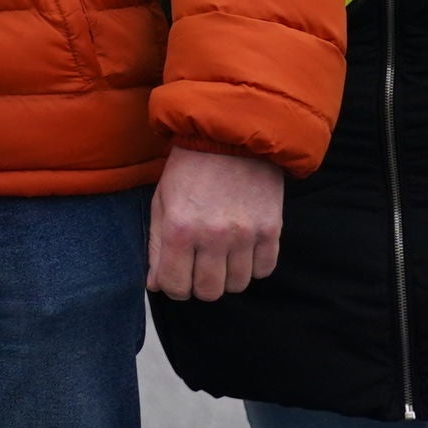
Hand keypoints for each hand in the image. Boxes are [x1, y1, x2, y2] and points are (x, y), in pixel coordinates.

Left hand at [147, 147, 287, 300]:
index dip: (173, 287)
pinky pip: (264, 270)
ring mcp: (246, 235)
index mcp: (179, 228)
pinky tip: (242, 249)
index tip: (175, 278)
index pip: (175, 286)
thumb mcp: (161, 201)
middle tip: (198, 268)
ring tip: (221, 256)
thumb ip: (156, 246)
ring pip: (237, 285)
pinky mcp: (271, 230)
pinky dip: (252, 267)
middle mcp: (213, 236)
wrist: (231, 136)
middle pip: (209, 292)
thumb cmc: (189, 168)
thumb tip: (156, 285)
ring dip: (227, 277)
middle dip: (199, 286)